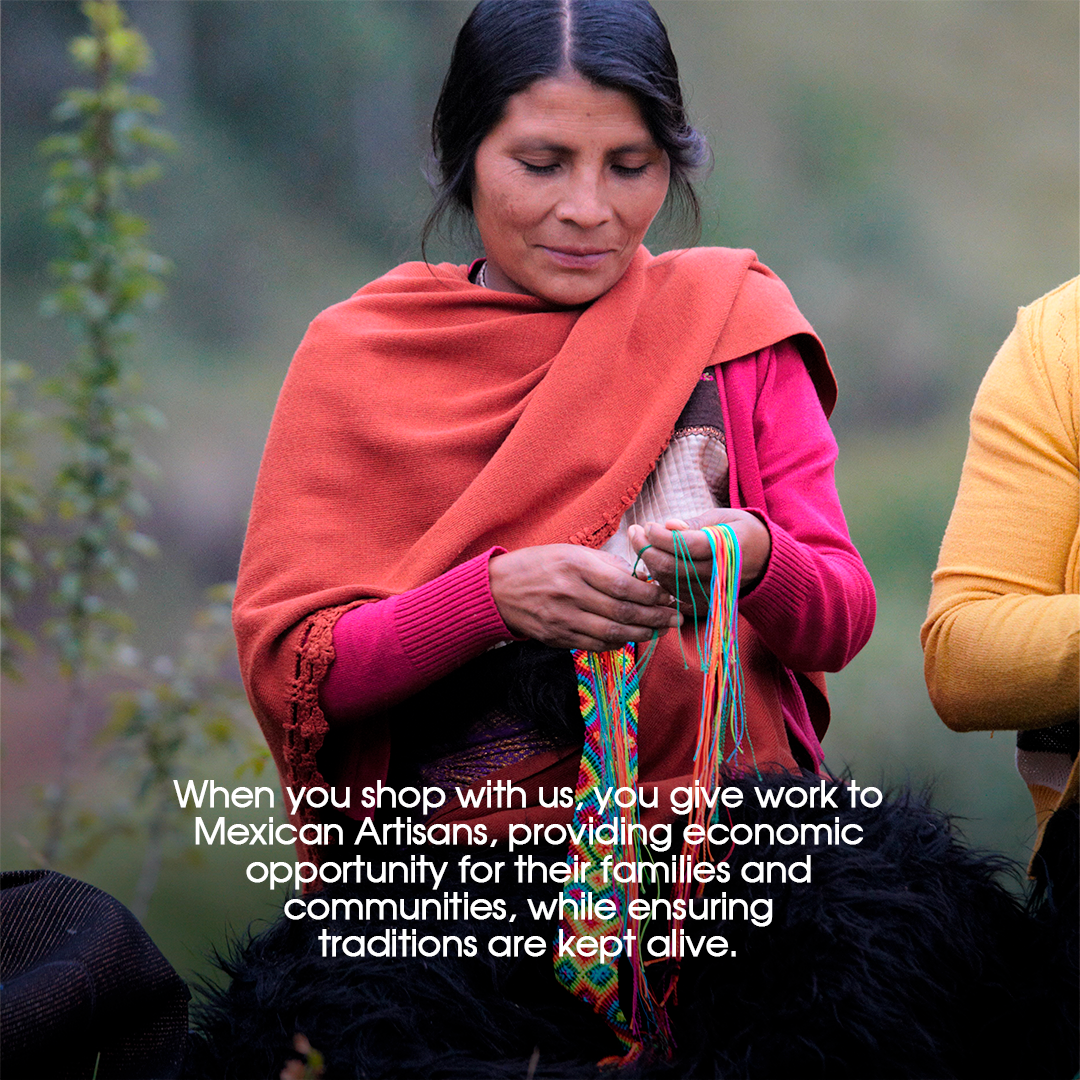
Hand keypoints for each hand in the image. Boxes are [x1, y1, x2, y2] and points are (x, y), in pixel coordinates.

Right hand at [488, 544, 680, 651]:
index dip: (652, 595)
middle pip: (622, 612)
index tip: (669, 596)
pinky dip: (618, 643)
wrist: (498, 589)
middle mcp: (569, 593)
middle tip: (675, 618)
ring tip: (660, 631)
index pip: (623, 585)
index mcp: (576, 566)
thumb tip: (644, 579)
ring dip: (642, 634)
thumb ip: (608, 566)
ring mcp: (562, 618)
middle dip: (655, 618)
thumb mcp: (572, 553)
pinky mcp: (557, 638)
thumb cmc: (541, 564)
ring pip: (612, 634)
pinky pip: (595, 645)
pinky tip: (631, 637)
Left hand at [627, 509, 771, 612]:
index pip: (685, 546)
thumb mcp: (723, 517)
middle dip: (645, 548)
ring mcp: (712, 593)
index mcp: (729, 548)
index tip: (646, 525)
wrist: (766, 562)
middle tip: (634, 531)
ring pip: (667, 582)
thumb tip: (668, 526)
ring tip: (641, 542)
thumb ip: (694, 524)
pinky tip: (653, 561)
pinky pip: (672, 594)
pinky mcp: (704, 604)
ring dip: (648, 563)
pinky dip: (658, 578)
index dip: (660, 537)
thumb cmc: (741, 532)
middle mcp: (720, 574)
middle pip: (671, 567)